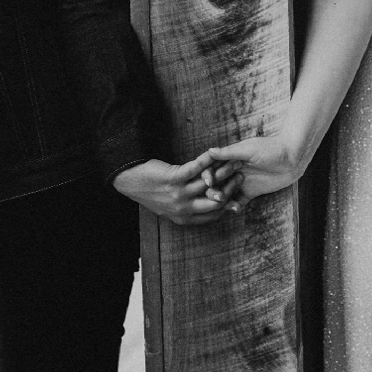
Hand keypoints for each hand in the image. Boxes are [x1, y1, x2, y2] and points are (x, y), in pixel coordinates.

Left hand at [113, 155, 237, 224]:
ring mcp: (178, 194)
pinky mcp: (173, 178)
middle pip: (216, 201)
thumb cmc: (150, 192)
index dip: (228, 204)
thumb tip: (208, 206)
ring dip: (224, 171)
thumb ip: (188, 209)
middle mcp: (183, 209)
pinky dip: (207, 160)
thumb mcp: (169, 208)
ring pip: (209, 183)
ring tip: (234, 161)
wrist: (129, 182)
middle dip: (232, 189)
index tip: (239, 194)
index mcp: (184, 218)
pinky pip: (196, 168)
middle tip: (242, 176)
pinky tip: (215, 153)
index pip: (213, 214)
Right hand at [203, 135, 299, 201]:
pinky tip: (236, 209)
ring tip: (224, 204)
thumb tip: (209, 152)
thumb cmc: (271, 148)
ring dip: (223, 200)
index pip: (212, 167)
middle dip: (214, 190)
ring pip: (226, 193)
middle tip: (217, 196)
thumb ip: (230, 153)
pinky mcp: (250, 192)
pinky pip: (239, 201)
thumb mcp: (249, 149)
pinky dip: (235, 206)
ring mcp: (241, 182)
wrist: (293, 158)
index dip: (208, 174)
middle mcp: (232, 171)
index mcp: (229, 158)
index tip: (208, 181)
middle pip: (217, 183)